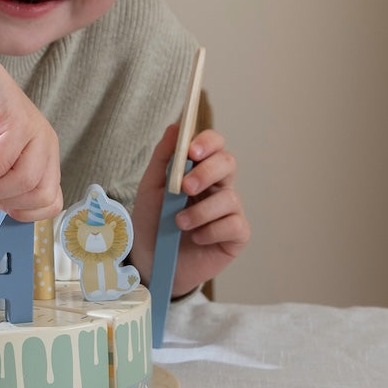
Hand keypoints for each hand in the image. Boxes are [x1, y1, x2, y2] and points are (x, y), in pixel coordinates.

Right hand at [0, 7, 61, 220]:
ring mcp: (34, 131)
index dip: (26, 214)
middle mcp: (45, 144)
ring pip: (24, 180)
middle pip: (41, 194)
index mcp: (44, 155)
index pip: (52, 200)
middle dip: (8, 203)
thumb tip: (4, 207)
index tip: (0, 208)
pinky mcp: (16, 121)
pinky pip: (0, 162)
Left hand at [130, 124, 248, 297]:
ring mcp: (229, 210)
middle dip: (207, 172)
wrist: (152, 261)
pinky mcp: (236, 235)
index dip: (207, 142)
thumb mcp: (150, 187)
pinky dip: (212, 231)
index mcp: (198, 169)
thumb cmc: (152, 220)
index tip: (191, 151)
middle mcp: (218, 186)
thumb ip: (163, 157)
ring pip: (230, 198)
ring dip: (201, 211)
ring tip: (179, 223)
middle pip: (228, 163)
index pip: (214, 144)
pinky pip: (235, 225)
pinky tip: (196, 238)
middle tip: (185, 187)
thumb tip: (176, 127)